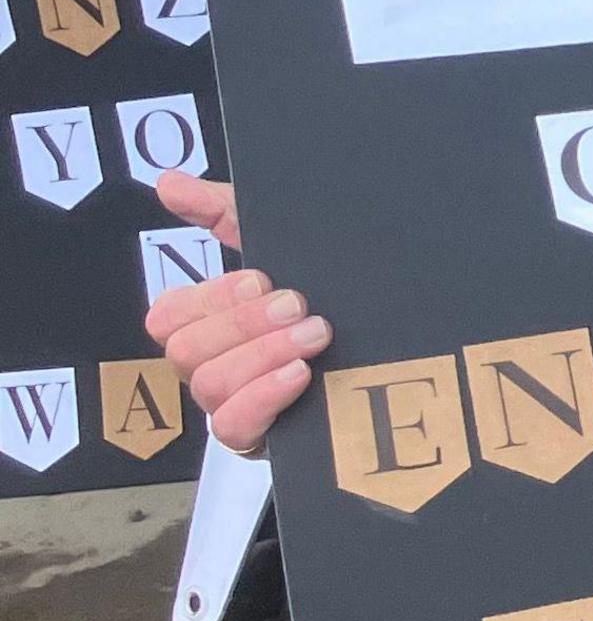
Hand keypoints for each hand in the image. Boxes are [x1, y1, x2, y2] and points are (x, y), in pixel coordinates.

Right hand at [144, 171, 327, 453]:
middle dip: (244, 323)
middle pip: (186, 351)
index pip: (170, 315)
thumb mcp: (278, 246)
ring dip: (263, 354)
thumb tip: (169, 183)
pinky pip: (233, 427)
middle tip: (299, 306)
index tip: (262, 279)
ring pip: (210, 386)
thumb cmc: (324, 295)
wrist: (395, 354)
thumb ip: (223, 210)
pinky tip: (300, 375)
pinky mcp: (260, 437)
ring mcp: (234, 403)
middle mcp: (214, 365)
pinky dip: (263, 397)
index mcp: (210, 323)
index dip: (211, 297)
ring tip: (315, 337)